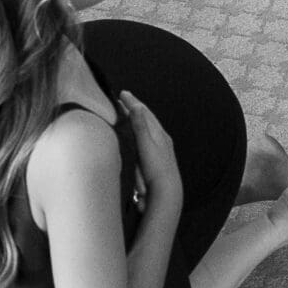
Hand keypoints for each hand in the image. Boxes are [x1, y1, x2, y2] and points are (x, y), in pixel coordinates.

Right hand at [120, 94, 183, 217]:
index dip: (133, 102)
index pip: (144, 112)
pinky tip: (136, 137)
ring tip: (127, 113)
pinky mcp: (156, 160)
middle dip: (135, 108)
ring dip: (137, 119)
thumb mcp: (146, 145)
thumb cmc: (156, 170)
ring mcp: (159, 150)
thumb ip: (141, 126)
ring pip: (147, 129)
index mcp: (159, 134)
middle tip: (124, 99)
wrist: (166, 193)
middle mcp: (161, 139)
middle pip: (147, 119)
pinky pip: (147, 140)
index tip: (122, 93)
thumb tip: (136, 105)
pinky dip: (139, 132)